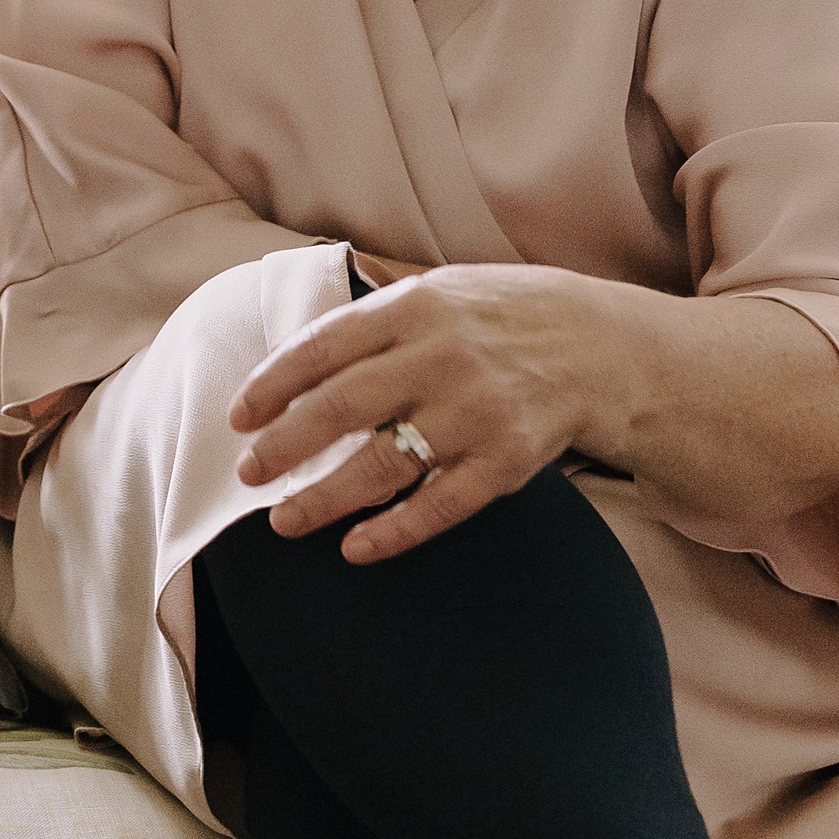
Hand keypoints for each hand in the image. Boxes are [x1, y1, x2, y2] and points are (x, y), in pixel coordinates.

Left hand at [226, 263, 624, 564]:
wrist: (601, 345)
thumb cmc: (499, 318)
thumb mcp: (437, 291)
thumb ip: (372, 322)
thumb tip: (289, 362)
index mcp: (414, 308)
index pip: (322, 348)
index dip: (272, 385)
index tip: (238, 417)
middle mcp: (441, 359)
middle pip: (341, 408)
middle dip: (283, 445)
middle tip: (247, 473)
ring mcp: (475, 413)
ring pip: (382, 465)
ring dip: (324, 498)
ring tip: (283, 521)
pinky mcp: (507, 461)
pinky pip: (439, 506)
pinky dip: (393, 531)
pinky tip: (354, 547)